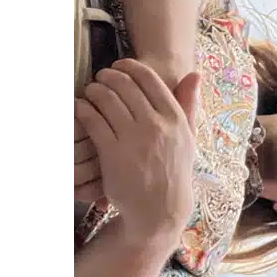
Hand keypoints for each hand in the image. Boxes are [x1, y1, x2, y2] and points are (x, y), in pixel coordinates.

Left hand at [72, 59, 201, 239]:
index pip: (149, 79)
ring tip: (90, 92)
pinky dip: (83, 109)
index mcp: (175, 119)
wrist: (160, 210)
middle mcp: (156, 126)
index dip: (129, 66)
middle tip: (100, 78)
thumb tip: (195, 74)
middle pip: (124, 85)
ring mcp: (134, 140)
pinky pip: (93, 121)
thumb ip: (189, 105)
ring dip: (94, 90)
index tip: (119, 66)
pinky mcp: (113, 154)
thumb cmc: (173, 172)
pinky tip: (81, 109)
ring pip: (106, 99)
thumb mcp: (188, 138)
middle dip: (107, 76)